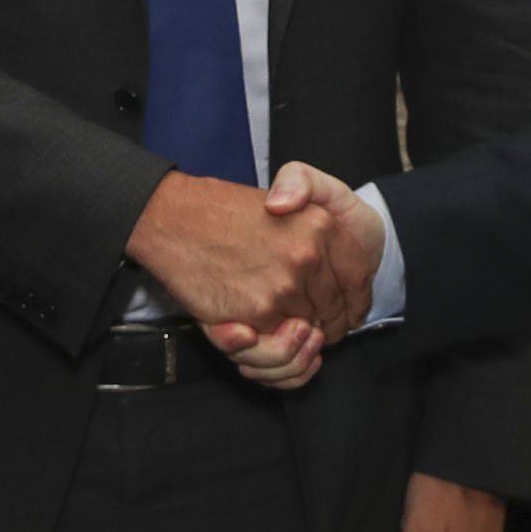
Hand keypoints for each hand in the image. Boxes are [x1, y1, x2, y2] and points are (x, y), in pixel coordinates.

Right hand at [203, 163, 387, 389]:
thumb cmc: (224, 207)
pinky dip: (272, 351)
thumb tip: (318, 229)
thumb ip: (313, 193)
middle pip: (335, 310)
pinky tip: (259, 336)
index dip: (355, 299)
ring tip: (287, 335)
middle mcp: (307, 256)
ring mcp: (282, 288)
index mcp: (321, 224)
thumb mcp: (289, 180)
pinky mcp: (256, 314)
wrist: (172, 217)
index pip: (358, 277)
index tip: (346, 308)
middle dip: (327, 324)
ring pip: (308, 335)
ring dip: (299, 345)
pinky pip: (279, 349)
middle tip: (312, 328)